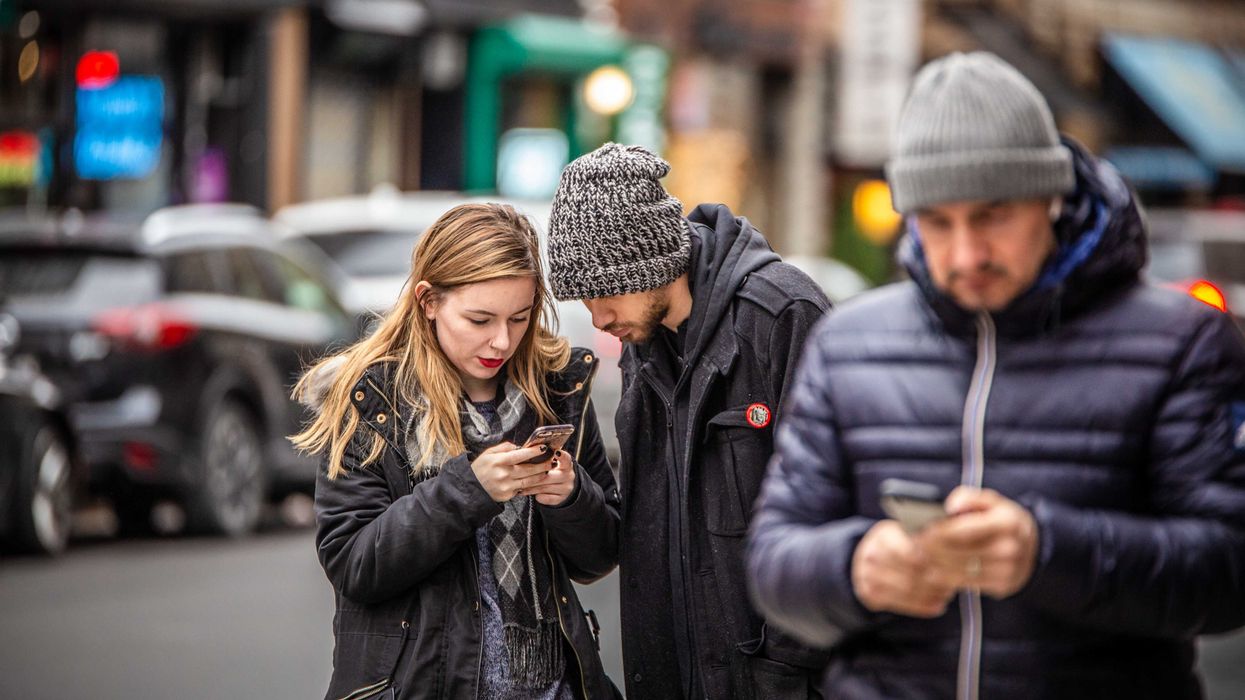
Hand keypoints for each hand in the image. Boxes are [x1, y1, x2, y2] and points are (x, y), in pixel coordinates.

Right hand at [470, 442, 553, 501]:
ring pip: (529, 480)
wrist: (471, 488)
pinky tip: (536, 480)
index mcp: (498, 461)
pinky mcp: (507, 495)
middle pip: (528, 469)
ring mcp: (506, 486)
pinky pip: (522, 488)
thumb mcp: (488, 453)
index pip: (520, 455)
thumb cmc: (480, 468)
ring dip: (540, 475)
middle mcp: (503, 474)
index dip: (534, 451)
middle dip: (542, 464)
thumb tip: (518, 446)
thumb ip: (504, 448)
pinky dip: (530, 484)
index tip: (544, 448)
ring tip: (547, 471)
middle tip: (551, 460)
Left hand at [523, 450, 576, 506]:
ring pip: (545, 488)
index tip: (556, 452)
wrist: (561, 486)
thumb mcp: (553, 462)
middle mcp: (569, 476)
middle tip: (520, 475)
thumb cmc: (552, 471)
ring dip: (530, 487)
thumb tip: (528, 453)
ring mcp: (566, 489)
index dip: (562, 456)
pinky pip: (546, 498)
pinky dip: (536, 496)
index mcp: (567, 465)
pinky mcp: (561, 499)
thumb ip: (545, 458)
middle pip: (549, 476)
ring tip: (520, 484)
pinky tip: (526, 492)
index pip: (566, 459)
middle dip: (533, 476)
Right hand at [852, 519, 958, 617]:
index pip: (909, 551)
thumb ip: (929, 537)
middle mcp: (871, 555)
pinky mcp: (869, 594)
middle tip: (956, 582)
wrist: (871, 555)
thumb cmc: (900, 542)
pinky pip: (900, 604)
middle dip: (936, 579)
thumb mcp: (909, 531)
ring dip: (932, 594)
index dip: (931, 559)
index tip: (952, 564)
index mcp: (883, 535)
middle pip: (909, 573)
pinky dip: (922, 607)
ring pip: (907, 590)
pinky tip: (938, 605)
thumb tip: (956, 544)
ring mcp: (867, 576)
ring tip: (949, 593)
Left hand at [918, 486, 1038, 598]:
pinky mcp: (1001, 586)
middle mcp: (1009, 548)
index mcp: (1007, 523)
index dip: (937, 530)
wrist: (1033, 548)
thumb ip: (969, 497)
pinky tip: (932, 567)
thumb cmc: (1004, 521)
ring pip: (957, 570)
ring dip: (933, 563)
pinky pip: (964, 583)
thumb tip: (949, 506)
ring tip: (919, 554)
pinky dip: (944, 576)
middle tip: (913, 542)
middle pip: (957, 551)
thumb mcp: (993, 502)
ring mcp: (1006, 570)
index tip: (918, 529)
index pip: (962, 529)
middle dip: (930, 547)